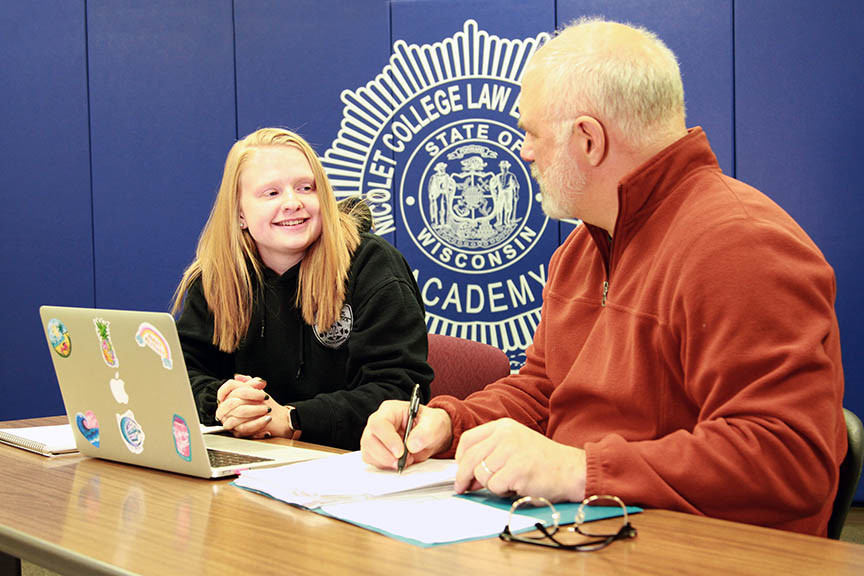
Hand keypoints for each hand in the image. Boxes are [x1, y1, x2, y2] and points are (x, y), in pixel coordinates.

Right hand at [215, 375, 274, 437]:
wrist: (269, 420)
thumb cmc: (259, 404)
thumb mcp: (256, 391)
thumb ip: (254, 383)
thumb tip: (257, 381)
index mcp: (226, 397)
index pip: (229, 386)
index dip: (245, 386)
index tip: (261, 387)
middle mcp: (224, 409)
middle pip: (234, 400)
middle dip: (251, 397)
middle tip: (266, 397)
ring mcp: (228, 421)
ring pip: (240, 413)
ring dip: (255, 410)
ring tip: (268, 409)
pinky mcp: (236, 432)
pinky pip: (246, 428)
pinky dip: (258, 423)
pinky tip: (267, 419)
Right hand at [360, 400, 452, 469]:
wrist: (431, 435)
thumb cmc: (430, 424)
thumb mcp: (434, 423)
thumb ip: (425, 432)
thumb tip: (412, 444)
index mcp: (390, 410)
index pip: (379, 423)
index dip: (388, 439)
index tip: (400, 452)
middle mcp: (379, 423)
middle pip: (369, 439)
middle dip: (385, 455)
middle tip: (401, 462)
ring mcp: (375, 437)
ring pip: (368, 452)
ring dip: (386, 462)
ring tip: (406, 459)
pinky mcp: (375, 451)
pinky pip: (372, 461)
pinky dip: (385, 466)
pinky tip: (399, 462)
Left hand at [454, 418, 586, 502]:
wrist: (572, 470)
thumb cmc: (544, 461)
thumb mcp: (515, 446)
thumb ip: (491, 454)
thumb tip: (465, 477)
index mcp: (503, 426)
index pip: (468, 439)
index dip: (460, 457)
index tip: (461, 469)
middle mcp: (505, 435)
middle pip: (469, 459)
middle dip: (463, 478)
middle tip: (464, 489)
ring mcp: (511, 452)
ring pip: (481, 474)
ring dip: (491, 485)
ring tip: (509, 482)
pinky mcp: (518, 470)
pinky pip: (495, 486)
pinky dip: (503, 492)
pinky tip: (518, 486)